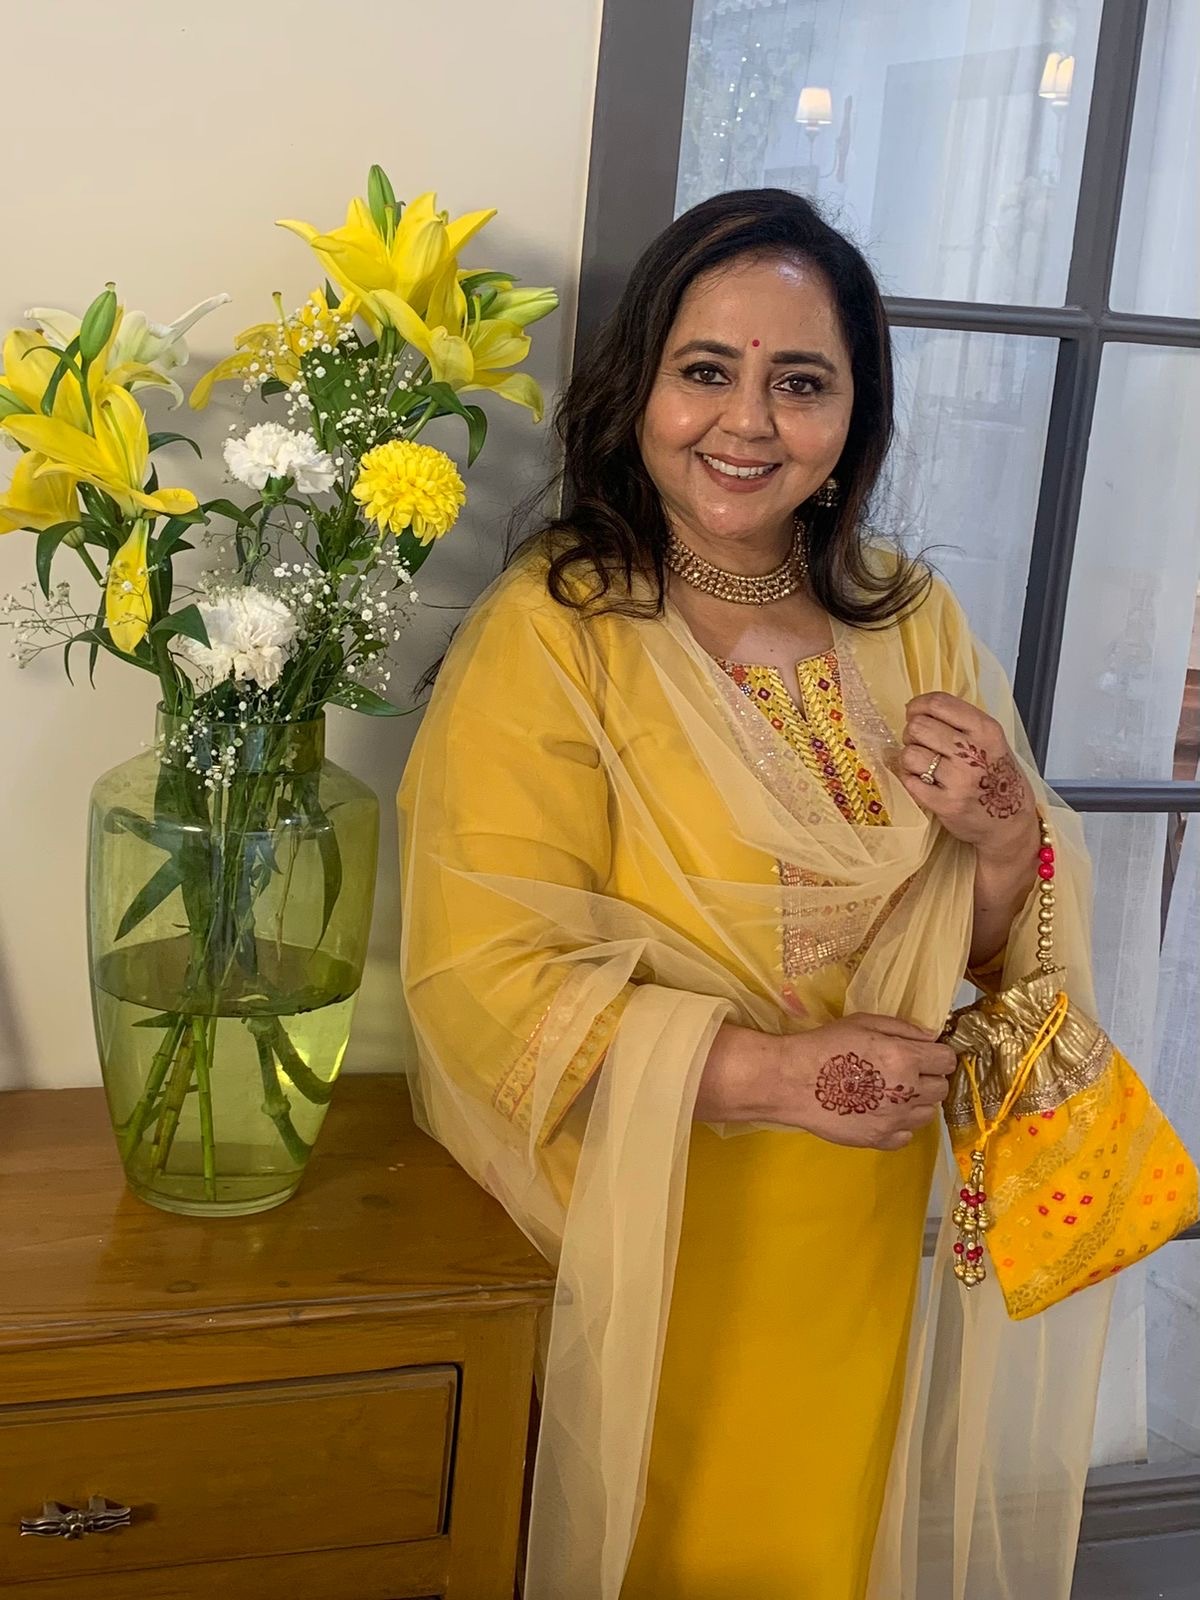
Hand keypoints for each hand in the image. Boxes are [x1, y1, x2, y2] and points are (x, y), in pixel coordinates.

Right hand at [698, 1015, 956, 1150]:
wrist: (792, 1081)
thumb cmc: (825, 1045)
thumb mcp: (863, 1022)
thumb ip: (902, 1028)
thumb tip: (932, 1038)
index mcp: (906, 1058)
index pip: (946, 1060)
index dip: (936, 1056)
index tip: (922, 1054)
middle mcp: (908, 1092)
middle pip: (941, 1089)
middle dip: (928, 1078)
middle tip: (903, 1072)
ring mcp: (895, 1121)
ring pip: (927, 1114)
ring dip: (916, 1102)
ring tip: (890, 1092)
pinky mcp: (880, 1140)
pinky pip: (907, 1135)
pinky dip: (900, 1124)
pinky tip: (880, 1112)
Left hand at [899, 692, 1035, 860]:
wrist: (1010, 824)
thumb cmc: (998, 778)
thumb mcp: (992, 741)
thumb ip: (961, 722)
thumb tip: (917, 709)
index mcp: (986, 730)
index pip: (938, 703)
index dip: (918, 706)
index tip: (914, 713)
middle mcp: (973, 753)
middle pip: (918, 726)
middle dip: (912, 733)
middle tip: (920, 744)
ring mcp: (959, 780)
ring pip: (909, 754)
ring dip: (910, 758)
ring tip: (923, 765)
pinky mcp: (945, 804)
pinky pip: (909, 780)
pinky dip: (910, 779)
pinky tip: (923, 781)